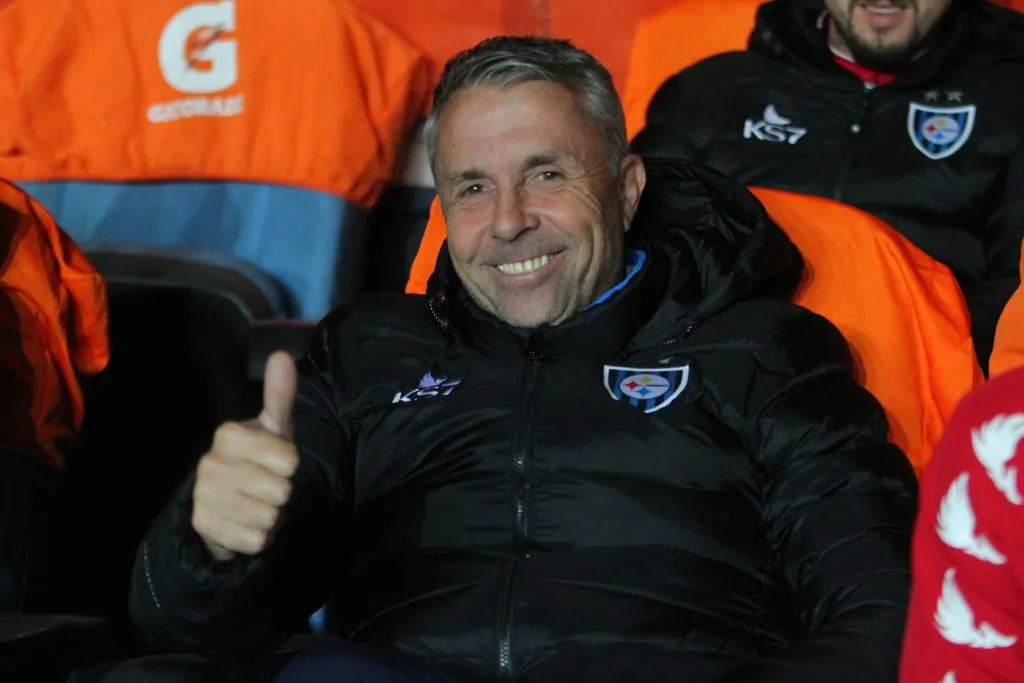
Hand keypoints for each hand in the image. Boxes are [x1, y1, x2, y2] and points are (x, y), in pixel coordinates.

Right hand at [191, 351, 299, 560]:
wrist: (225, 503)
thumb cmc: (258, 459)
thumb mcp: (273, 428)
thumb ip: (279, 395)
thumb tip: (280, 355)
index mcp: (228, 435)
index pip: (288, 460)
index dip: (290, 465)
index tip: (278, 462)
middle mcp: (210, 463)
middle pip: (279, 491)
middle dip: (282, 494)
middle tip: (267, 487)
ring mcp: (204, 496)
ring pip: (268, 517)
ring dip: (272, 516)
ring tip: (257, 504)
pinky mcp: (204, 527)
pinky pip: (255, 540)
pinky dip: (260, 537)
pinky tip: (247, 524)